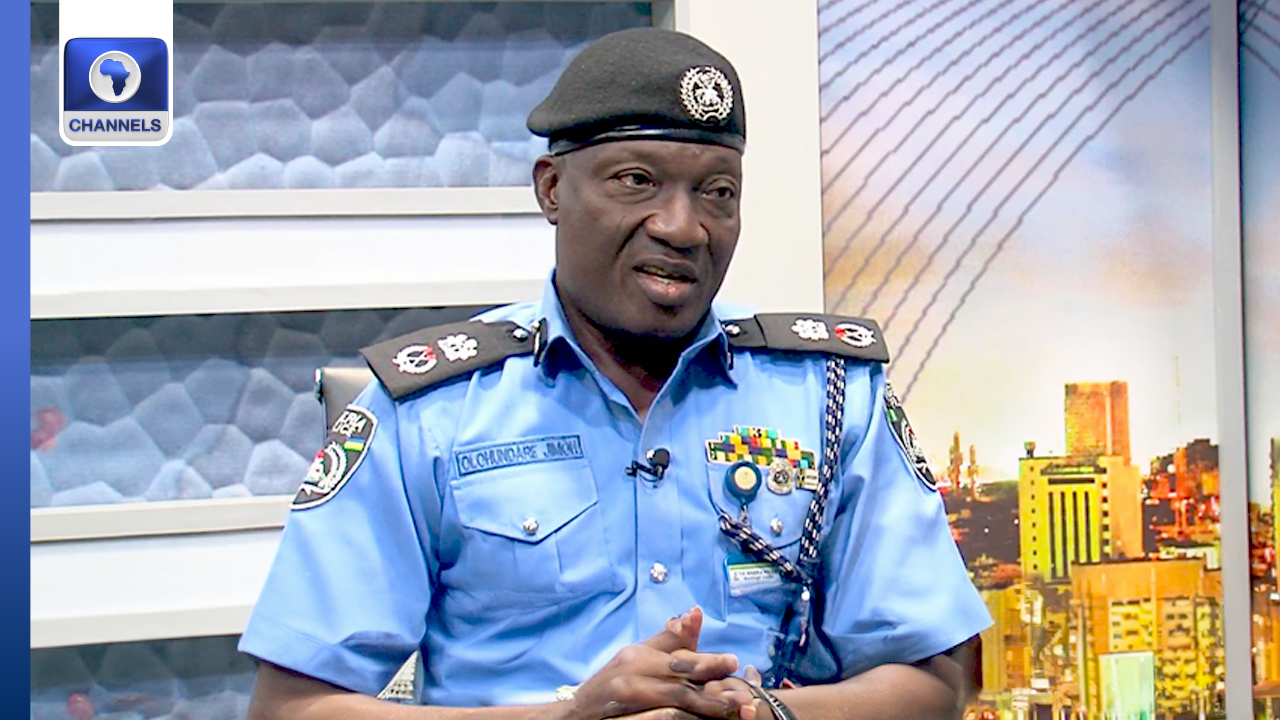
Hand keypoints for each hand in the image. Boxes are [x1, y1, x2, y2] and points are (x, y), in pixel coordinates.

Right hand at [563, 608, 755, 719]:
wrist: (574, 715)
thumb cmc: (610, 684)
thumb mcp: (637, 657)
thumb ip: (668, 640)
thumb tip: (695, 612)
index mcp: (638, 656)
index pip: (679, 656)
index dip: (709, 661)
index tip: (735, 662)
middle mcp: (632, 673)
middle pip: (680, 679)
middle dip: (713, 686)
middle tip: (742, 693)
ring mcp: (627, 696)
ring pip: (673, 700)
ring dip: (704, 705)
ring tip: (730, 709)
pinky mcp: (623, 717)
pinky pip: (657, 717)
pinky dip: (680, 718)